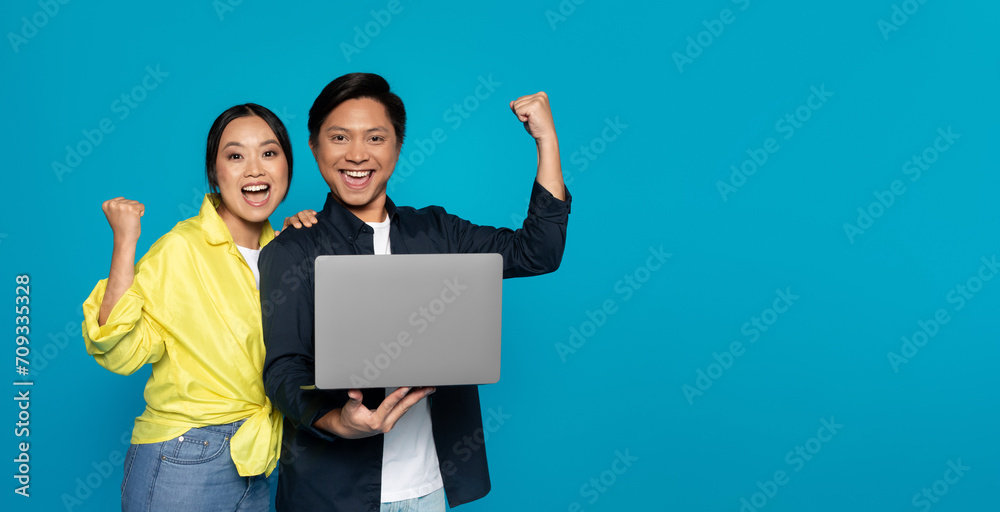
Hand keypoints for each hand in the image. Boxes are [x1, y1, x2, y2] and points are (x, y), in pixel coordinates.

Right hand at [102, 197, 143, 244]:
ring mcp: (122, 206)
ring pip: (136, 202)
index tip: (120, 217)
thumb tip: (122, 200)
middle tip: (125, 220)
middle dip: (130, 210)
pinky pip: (142, 206)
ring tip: (129, 220)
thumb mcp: (114, 213)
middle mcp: (113, 204)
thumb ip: (117, 205)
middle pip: (129, 200)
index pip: (122, 199)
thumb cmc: (121, 227)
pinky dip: (141, 213)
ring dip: (135, 211)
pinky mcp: (132, 208)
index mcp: (106, 204)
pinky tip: (135, 219)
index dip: (124, 209)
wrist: (124, 238)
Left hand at [278, 209, 317, 234]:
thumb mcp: (285, 238)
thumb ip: (280, 236)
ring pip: (305, 212)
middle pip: (298, 214)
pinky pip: (309, 212)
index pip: (290, 219)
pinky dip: (312, 212)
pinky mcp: (307, 216)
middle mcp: (295, 217)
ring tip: (315, 222)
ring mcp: (301, 216)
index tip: (299, 226)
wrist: (297, 239)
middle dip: (304, 219)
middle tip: (309, 225)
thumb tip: (277, 232)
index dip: (294, 222)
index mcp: (288, 222)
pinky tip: (316, 214)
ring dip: (310, 216)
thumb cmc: (291, 238)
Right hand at [316, 386, 434, 438]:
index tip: (406, 387)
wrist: (351, 430)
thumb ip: (354, 399)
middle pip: (403, 408)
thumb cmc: (350, 419)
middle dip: (417, 397)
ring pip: (406, 409)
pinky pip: (404, 410)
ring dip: (417, 398)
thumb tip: (354, 391)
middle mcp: (385, 424)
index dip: (397, 395)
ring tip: (427, 388)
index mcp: (375, 421)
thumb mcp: (350, 409)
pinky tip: (417, 393)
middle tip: (428, 388)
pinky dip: (411, 401)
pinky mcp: (392, 421)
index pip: (388, 406)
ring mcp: (390, 423)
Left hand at [510, 92, 556, 142]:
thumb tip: (511, 103)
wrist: (546, 136)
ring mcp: (538, 99)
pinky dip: (521, 119)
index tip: (532, 116)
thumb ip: (518, 107)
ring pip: (516, 106)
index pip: (520, 99)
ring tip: (531, 120)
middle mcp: (540, 95)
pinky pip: (518, 111)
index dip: (522, 110)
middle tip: (532, 119)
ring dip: (521, 116)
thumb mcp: (526, 114)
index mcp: (540, 95)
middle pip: (517, 101)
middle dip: (521, 112)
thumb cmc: (537, 126)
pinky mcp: (535, 105)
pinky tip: (530, 121)